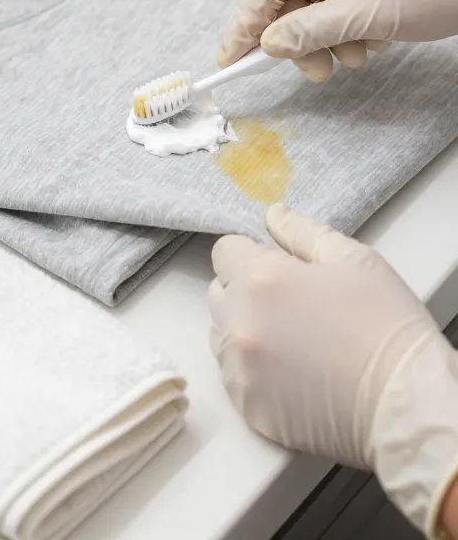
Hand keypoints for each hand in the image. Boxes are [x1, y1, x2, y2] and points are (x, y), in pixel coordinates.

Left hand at [209, 206, 457, 535]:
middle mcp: (240, 323)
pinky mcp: (248, 407)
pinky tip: (294, 372)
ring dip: (247, 332)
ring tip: (295, 340)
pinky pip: (235, 379)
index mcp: (261, 279)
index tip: (277, 267)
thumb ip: (302, 232)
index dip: (251, 254)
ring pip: (222, 337)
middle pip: (218, 294)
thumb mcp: (353, 260)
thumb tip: (273, 216)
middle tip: (291, 304)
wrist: (405, 401)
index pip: (224, 251)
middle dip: (245, 292)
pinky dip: (255, 373)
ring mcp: (240, 369)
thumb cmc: (385, 326)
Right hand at [218, 0, 457, 80]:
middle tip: (316, 72)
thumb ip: (310, 31)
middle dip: (300, 39)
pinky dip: (351, 30)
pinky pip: (345, 5)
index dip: (246, 24)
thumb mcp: (366, 17)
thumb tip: (269, 43)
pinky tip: (375, 42)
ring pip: (320, 6)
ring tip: (356, 57)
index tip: (230, 60)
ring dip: (330, 39)